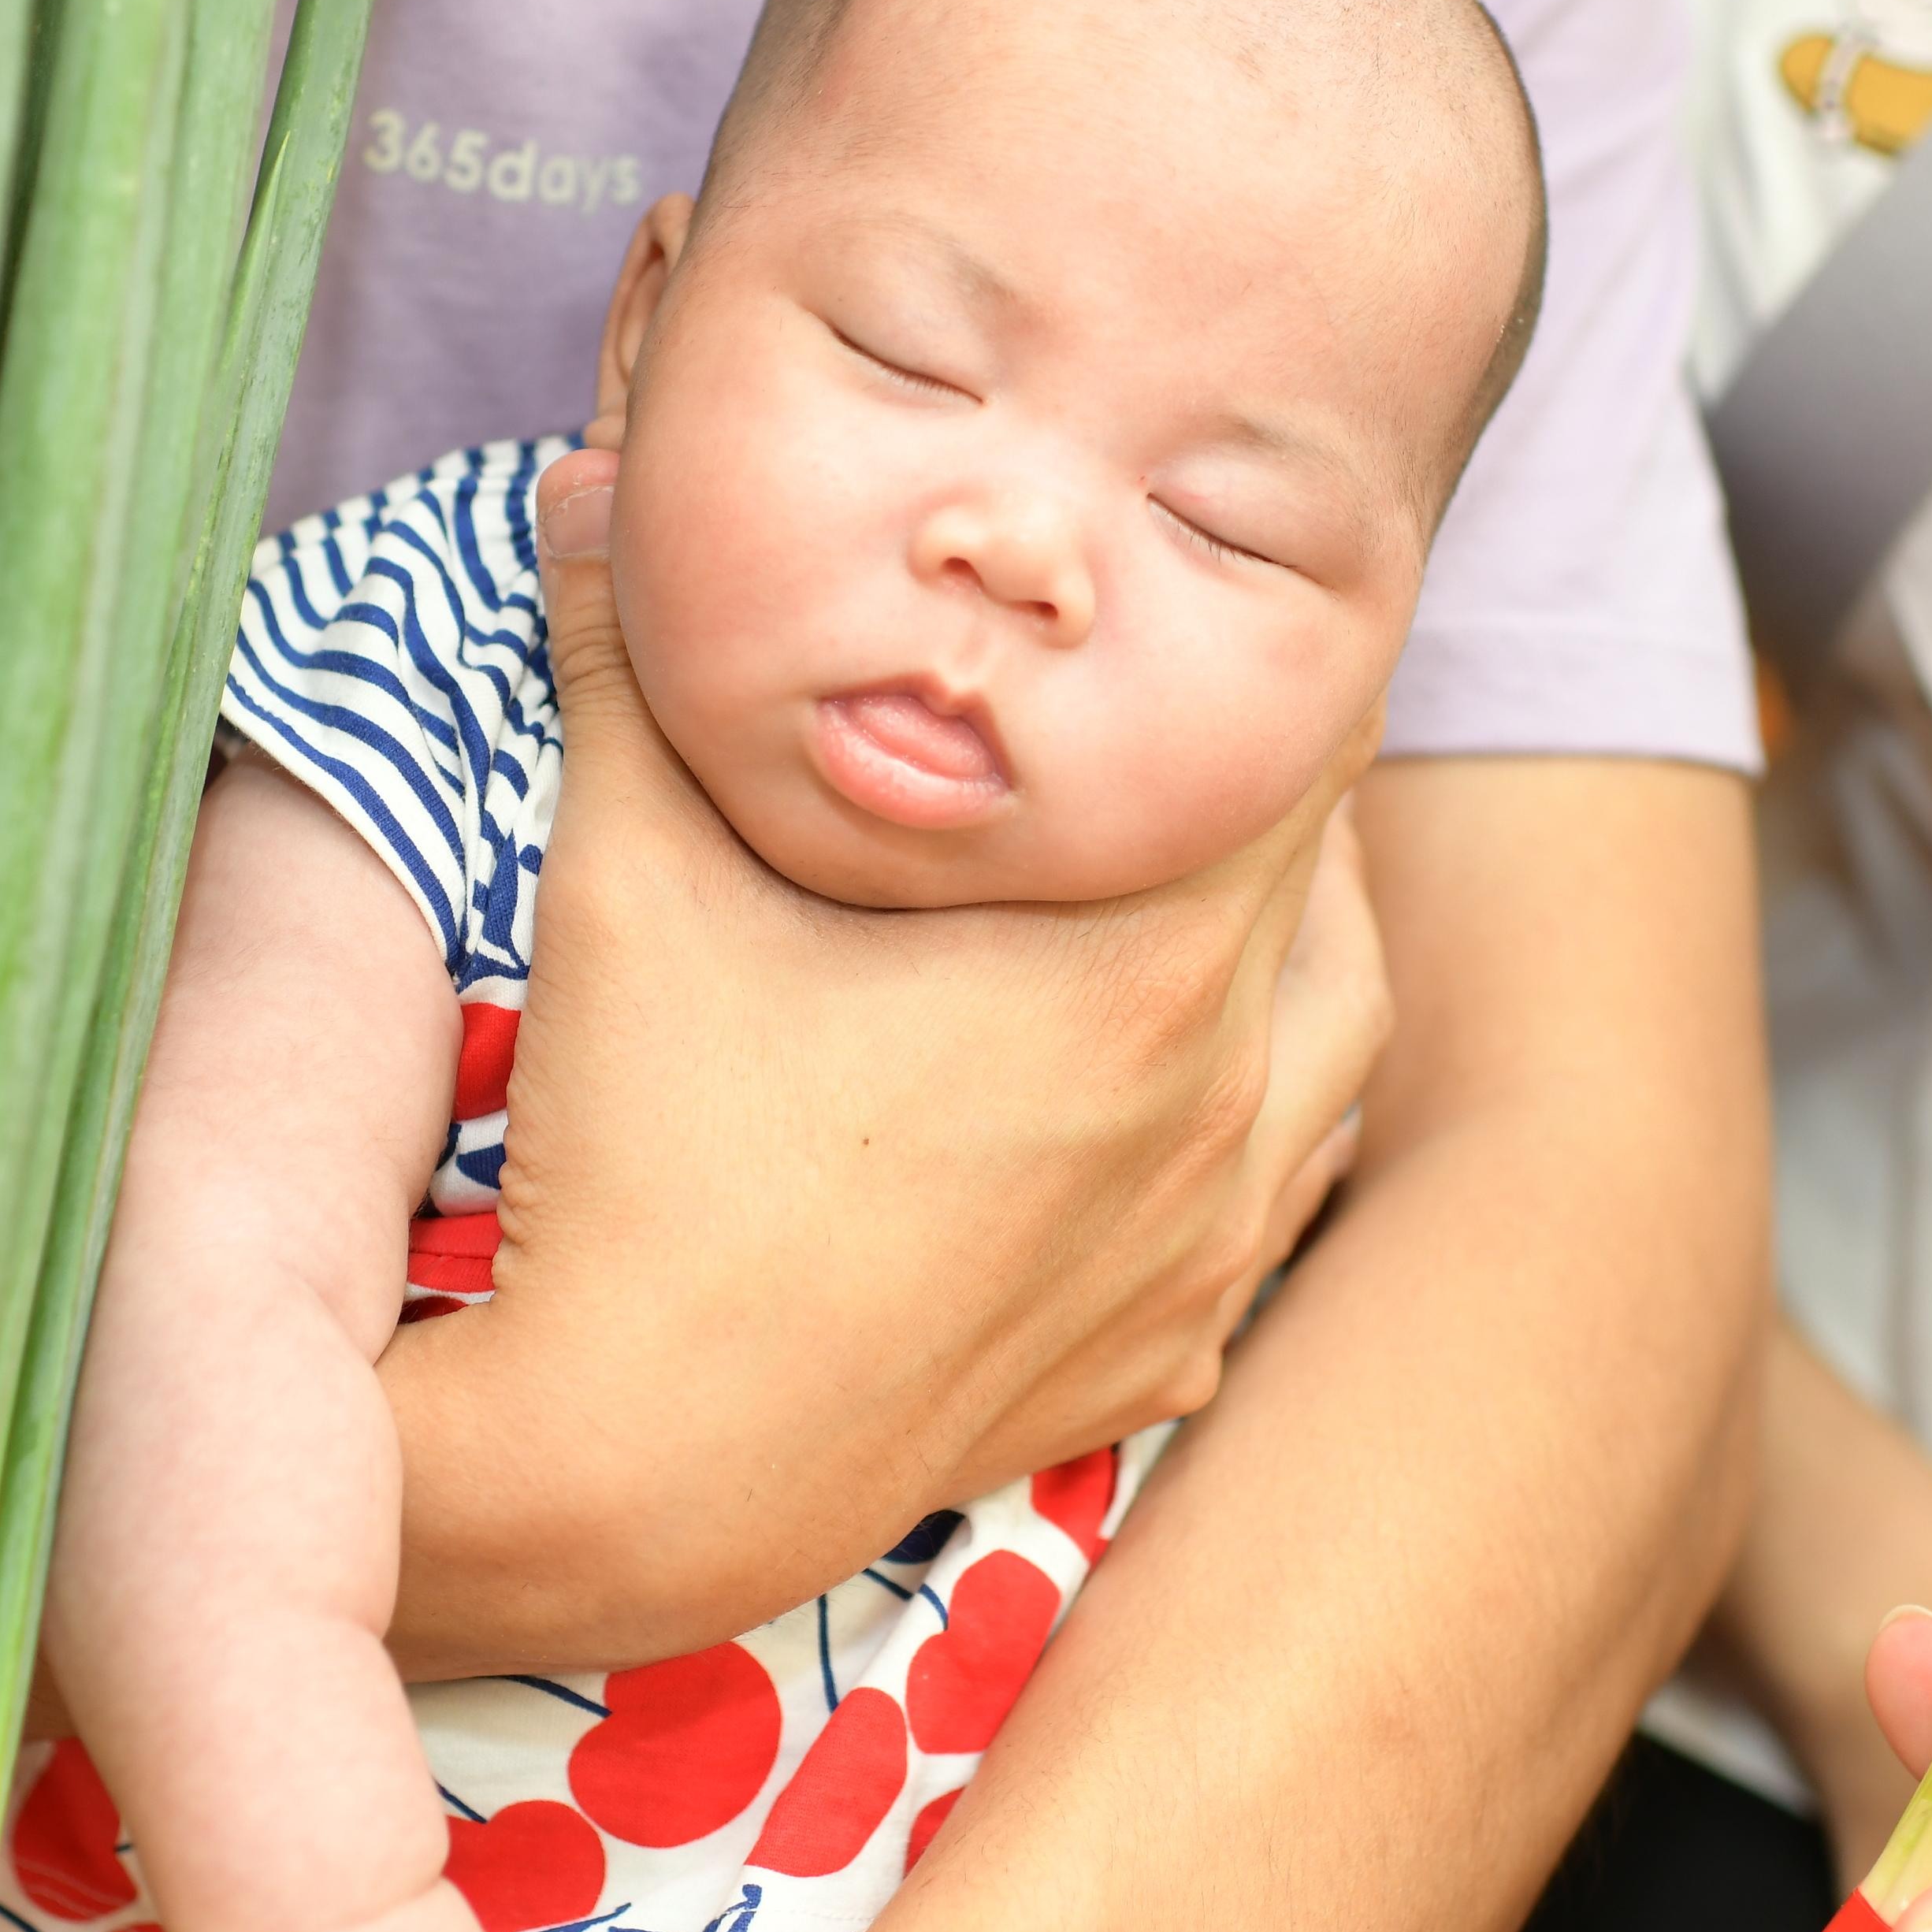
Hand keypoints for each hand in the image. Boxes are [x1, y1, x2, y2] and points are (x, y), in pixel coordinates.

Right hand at [378, 449, 1389, 1675]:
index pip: (1295, 740)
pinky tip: (1155, 1100)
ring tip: (1205, 887)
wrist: (623, 1473)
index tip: (1228, 583)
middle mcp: (1219, 1105)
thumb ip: (625, 646)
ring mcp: (1200, 1250)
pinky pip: (1261, 1217)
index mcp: (1145, 963)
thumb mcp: (626, 866)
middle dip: (1267, 787)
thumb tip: (593, 458)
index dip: (1263, 646)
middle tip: (1182, 722)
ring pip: (1337, 1050)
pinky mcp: (1153, 1360)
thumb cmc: (639, 1163)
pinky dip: (1243, 1133)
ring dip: (1292, 954)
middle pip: (1335, 884)